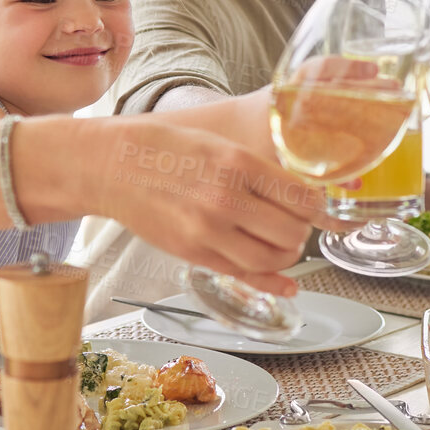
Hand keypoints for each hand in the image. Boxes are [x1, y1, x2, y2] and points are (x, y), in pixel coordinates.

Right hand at [89, 119, 313, 296]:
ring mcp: (207, 231)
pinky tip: (287, 285)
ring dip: (286, 255)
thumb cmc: (164, 149)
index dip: (317, 206)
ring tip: (280, 242)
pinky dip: (270, 282)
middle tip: (295, 223)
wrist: (112, 166)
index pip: (302, 197)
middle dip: (302, 230)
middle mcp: (225, 199)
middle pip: (292, 232)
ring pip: (271, 259)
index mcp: (237, 163)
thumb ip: (257, 170)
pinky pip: (242, 275)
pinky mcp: (192, 253)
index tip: (314, 205)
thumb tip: (300, 196)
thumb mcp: (218, 144)